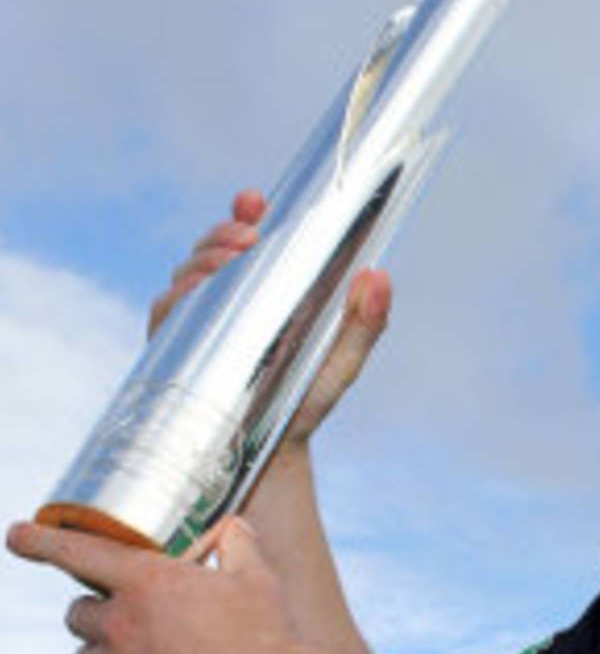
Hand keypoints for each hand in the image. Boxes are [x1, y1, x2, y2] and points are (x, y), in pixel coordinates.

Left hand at [7, 517, 297, 653]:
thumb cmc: (268, 638)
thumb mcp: (258, 578)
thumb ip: (237, 545)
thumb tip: (233, 526)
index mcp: (148, 582)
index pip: (78, 552)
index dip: (41, 541)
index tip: (17, 535)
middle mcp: (120, 625)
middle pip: (78, 614)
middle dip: (100, 615)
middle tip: (137, 625)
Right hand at [147, 188, 392, 451]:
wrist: (271, 453)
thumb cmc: (308, 399)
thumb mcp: (345, 360)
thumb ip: (366, 322)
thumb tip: (380, 275)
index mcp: (267, 288)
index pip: (250, 237)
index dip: (246, 212)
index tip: (254, 200)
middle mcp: (229, 297)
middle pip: (214, 247)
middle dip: (224, 232)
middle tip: (247, 237)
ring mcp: (199, 319)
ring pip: (187, 272)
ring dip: (202, 258)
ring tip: (227, 261)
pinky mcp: (175, 346)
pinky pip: (165, 311)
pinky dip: (174, 297)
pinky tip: (190, 293)